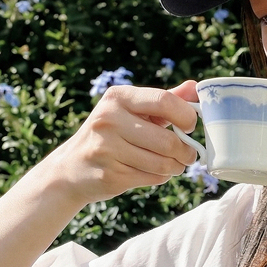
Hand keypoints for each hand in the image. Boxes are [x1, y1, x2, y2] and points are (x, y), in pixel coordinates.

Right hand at [31, 80, 200, 205]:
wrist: (71, 168)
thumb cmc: (112, 135)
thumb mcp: (131, 111)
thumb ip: (163, 101)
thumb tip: (195, 87)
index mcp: (118, 97)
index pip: (164, 101)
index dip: (186, 116)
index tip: (189, 127)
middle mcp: (109, 119)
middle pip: (168, 141)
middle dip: (185, 152)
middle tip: (186, 155)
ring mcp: (107, 148)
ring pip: (164, 163)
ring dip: (175, 167)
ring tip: (171, 164)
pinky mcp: (110, 174)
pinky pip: (153, 178)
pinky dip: (160, 178)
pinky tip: (152, 172)